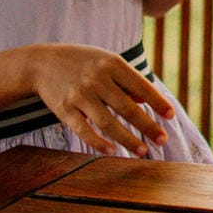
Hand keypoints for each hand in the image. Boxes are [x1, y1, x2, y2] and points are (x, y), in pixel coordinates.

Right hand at [26, 44, 174, 155]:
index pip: (141, 86)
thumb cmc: (82, 62)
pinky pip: (84, 130)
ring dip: (127, 139)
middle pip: (127, 108)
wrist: (41, 63)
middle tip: (162, 140)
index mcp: (112, 64)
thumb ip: (127, 79)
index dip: (157, 103)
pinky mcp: (64, 109)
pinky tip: (112, 150)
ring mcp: (79, 95)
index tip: (170, 116)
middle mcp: (97, 79)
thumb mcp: (106, 61)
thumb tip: (146, 101)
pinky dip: (98, 142)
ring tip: (142, 151)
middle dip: (147, 126)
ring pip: (107, 122)